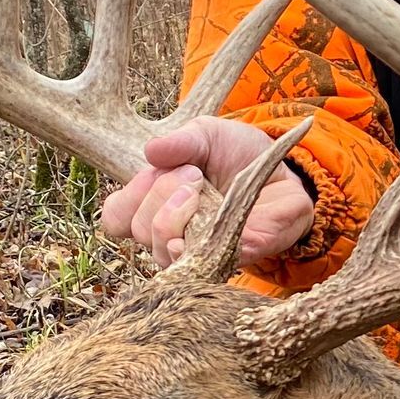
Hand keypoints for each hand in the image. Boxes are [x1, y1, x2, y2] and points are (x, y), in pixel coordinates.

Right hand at [99, 116, 314, 268]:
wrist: (282, 169)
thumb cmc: (234, 153)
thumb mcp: (206, 135)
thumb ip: (181, 141)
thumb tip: (151, 151)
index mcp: (153, 204)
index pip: (117, 219)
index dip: (131, 199)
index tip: (159, 170)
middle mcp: (169, 234)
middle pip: (141, 231)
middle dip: (162, 197)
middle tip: (194, 176)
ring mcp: (197, 252)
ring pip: (164, 253)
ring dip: (179, 218)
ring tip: (203, 193)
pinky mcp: (231, 259)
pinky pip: (207, 263)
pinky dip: (208, 241)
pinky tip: (218, 221)